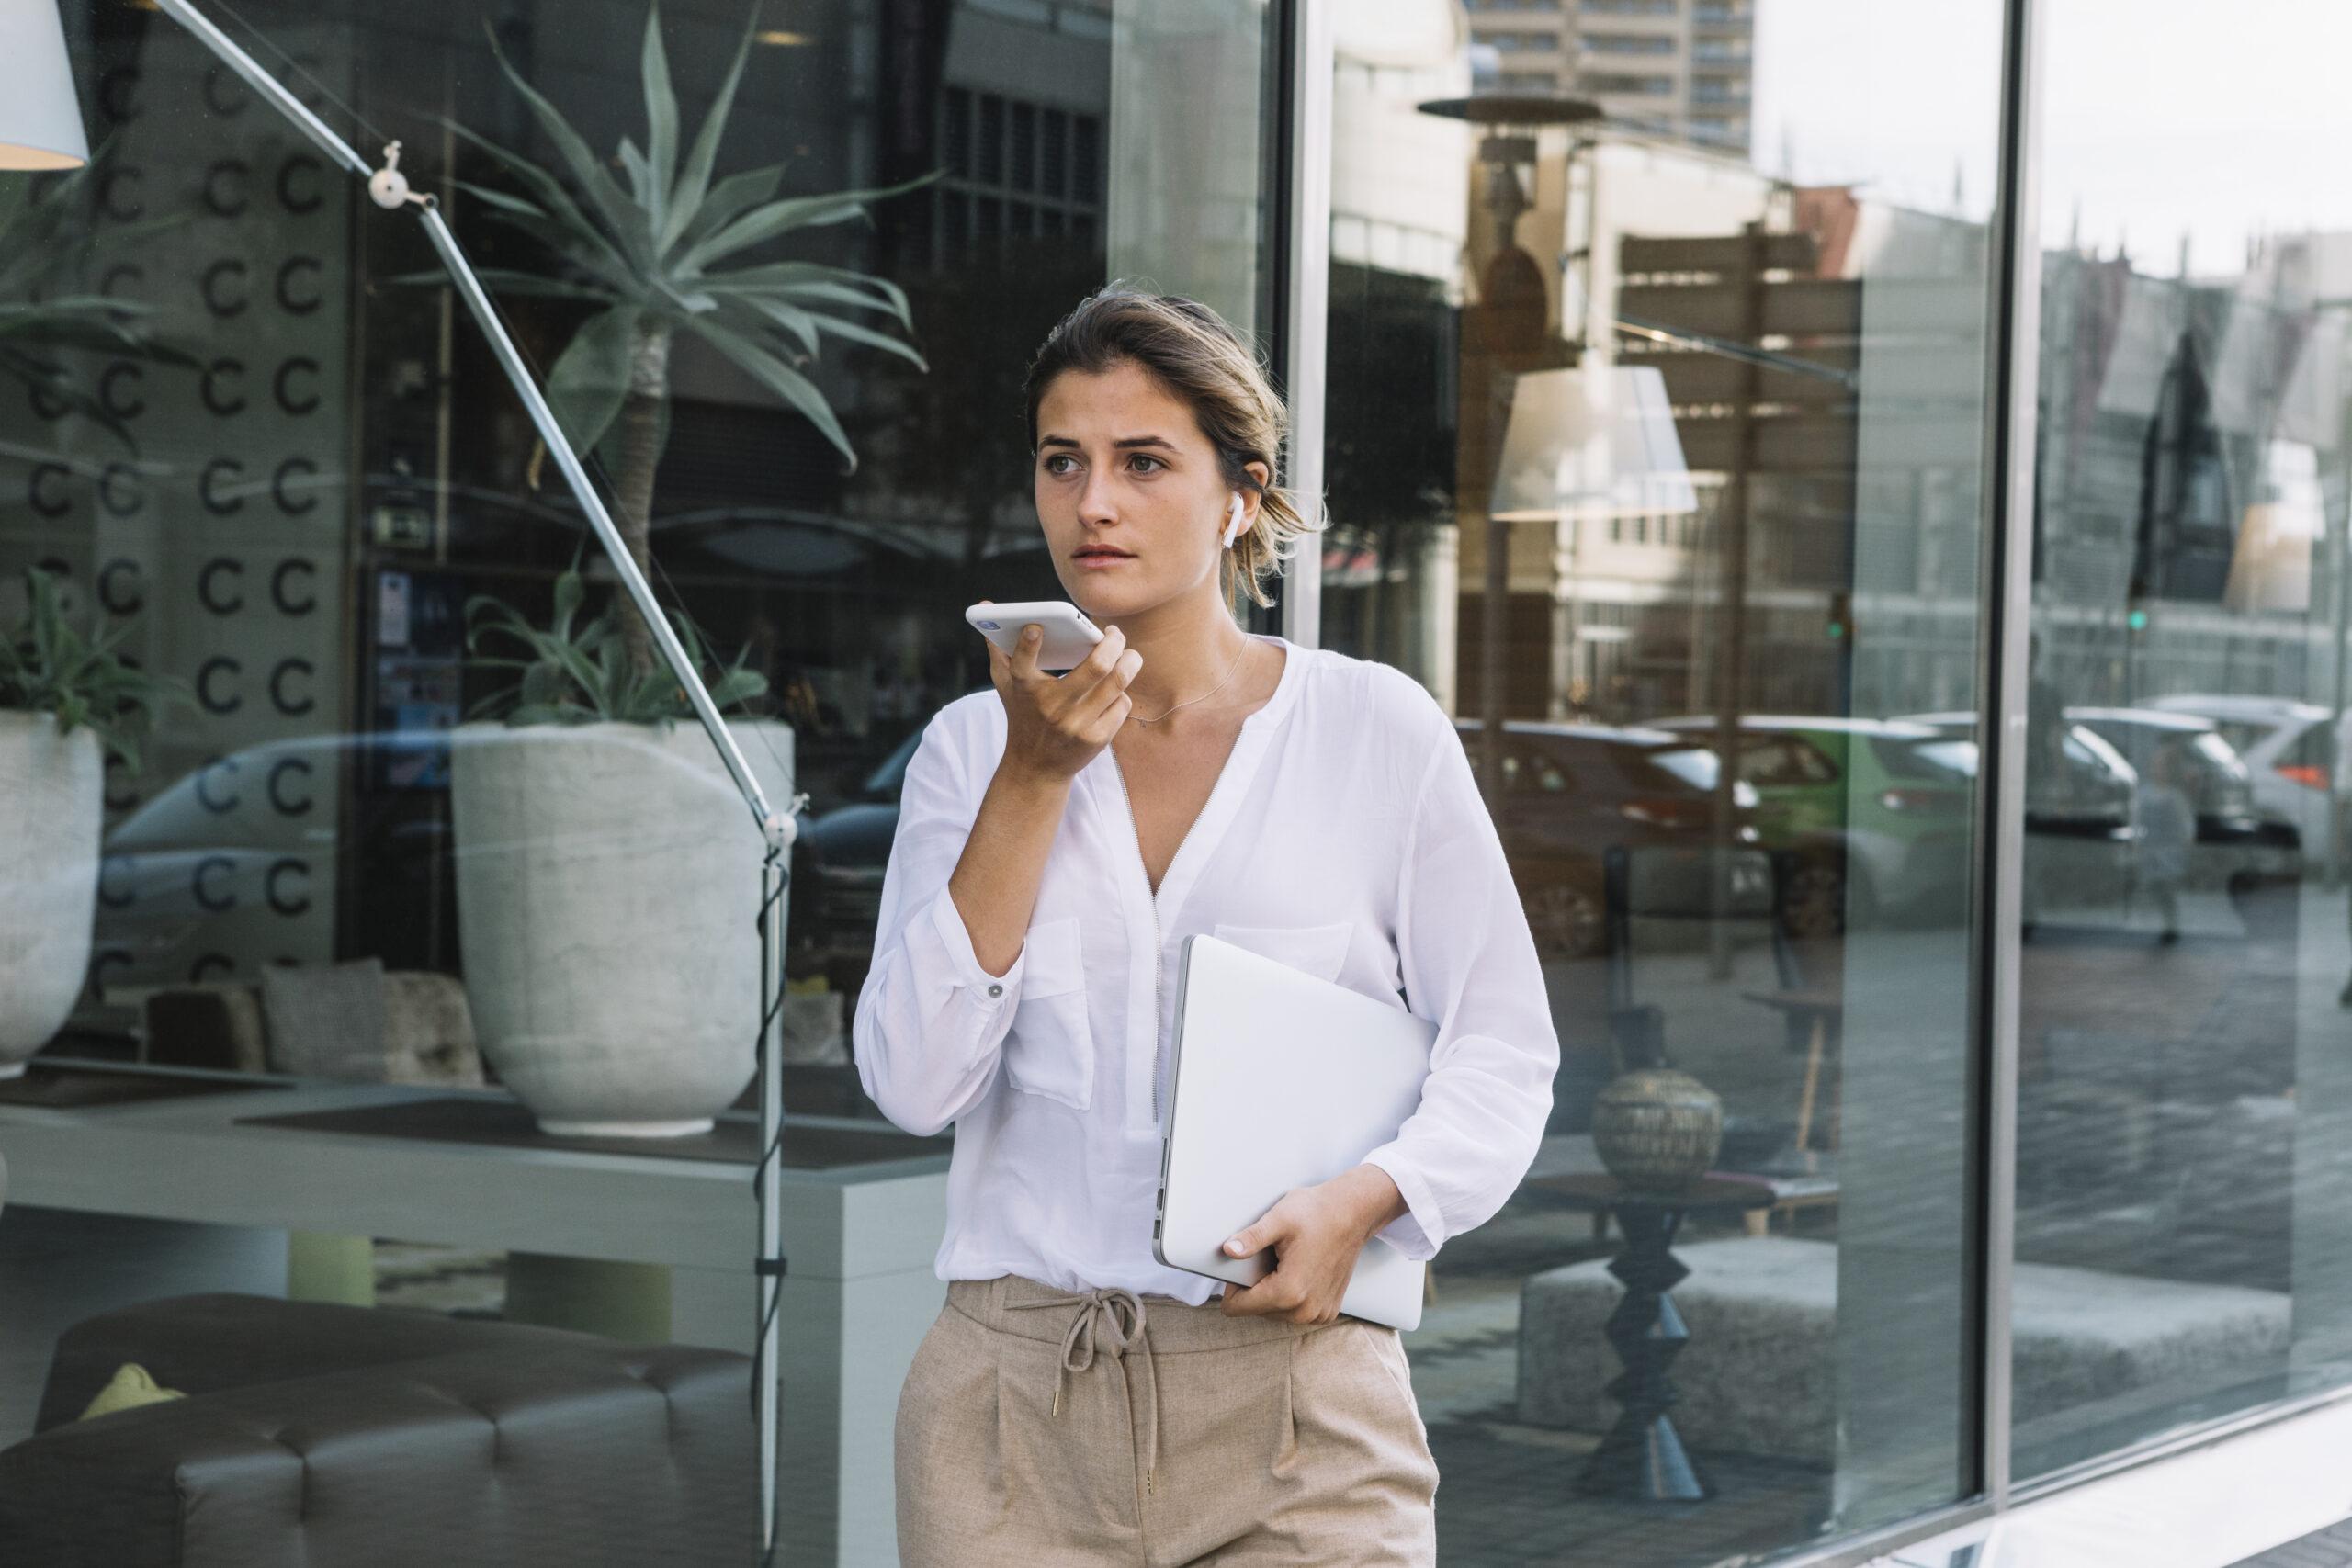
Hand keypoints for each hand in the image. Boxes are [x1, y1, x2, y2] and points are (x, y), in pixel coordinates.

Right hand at [980, 598, 1140, 785]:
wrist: (1036, 769)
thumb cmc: (1023, 716)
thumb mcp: (1006, 685)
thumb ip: (1000, 646)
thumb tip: (987, 606)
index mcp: (1026, 689)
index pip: (1022, 663)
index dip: (1028, 643)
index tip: (1036, 626)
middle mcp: (1053, 707)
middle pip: (1097, 666)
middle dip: (1114, 642)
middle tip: (1115, 633)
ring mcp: (1077, 725)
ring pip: (1117, 682)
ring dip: (1130, 662)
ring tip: (1129, 654)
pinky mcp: (1097, 739)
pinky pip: (1121, 703)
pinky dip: (1121, 692)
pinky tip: (1115, 689)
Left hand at [1218, 1165, 1406, 1324]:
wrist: (1353, 1212)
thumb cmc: (1317, 1212)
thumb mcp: (1278, 1220)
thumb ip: (1251, 1239)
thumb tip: (1228, 1250)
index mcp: (1289, 1292)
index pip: (1238, 1308)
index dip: (1233, 1285)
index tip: (1245, 1263)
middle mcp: (1305, 1311)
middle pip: (1256, 1310)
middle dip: (1256, 1286)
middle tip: (1271, 1257)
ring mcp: (1318, 1313)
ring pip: (1275, 1312)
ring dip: (1273, 1291)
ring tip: (1286, 1262)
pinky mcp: (1327, 1311)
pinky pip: (1294, 1311)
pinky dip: (1291, 1295)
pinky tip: (1299, 1270)